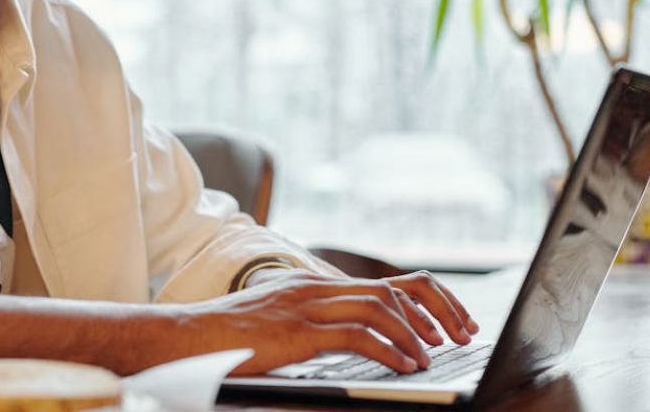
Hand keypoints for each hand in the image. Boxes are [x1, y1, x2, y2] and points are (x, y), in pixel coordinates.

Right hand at [189, 269, 479, 374]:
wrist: (189, 336)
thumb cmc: (231, 336)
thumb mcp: (280, 319)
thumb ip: (314, 320)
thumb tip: (358, 339)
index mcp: (315, 284)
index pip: (386, 282)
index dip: (426, 300)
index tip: (451, 323)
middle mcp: (316, 287)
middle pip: (393, 289)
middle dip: (435, 312)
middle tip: (460, 335)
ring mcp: (307, 306)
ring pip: (381, 308)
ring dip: (415, 333)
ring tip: (433, 356)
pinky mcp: (299, 330)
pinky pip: (358, 336)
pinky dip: (389, 350)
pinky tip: (404, 366)